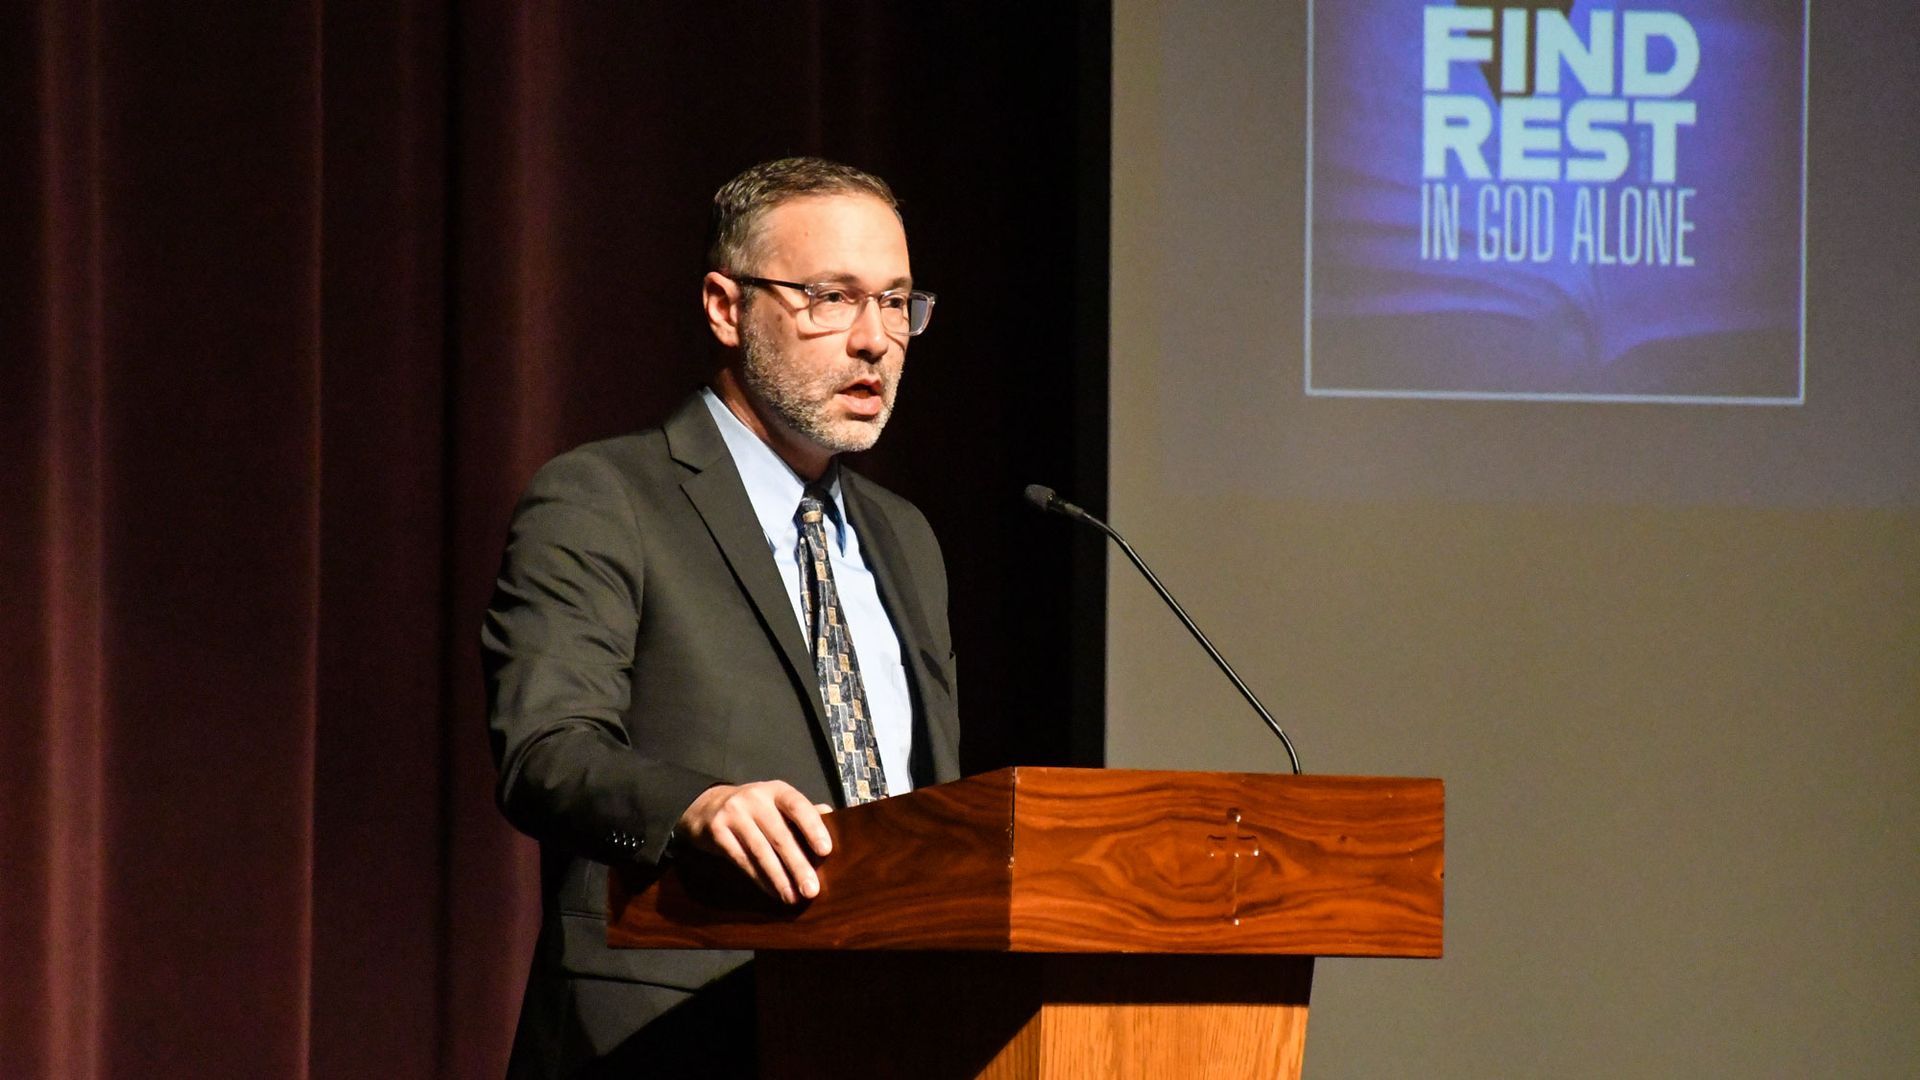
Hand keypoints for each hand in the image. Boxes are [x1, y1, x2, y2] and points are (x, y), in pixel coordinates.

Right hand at [675, 781, 833, 903]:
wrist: (706, 807)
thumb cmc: (754, 810)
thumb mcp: (777, 803)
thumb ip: (802, 811)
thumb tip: (830, 814)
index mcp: (776, 790)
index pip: (798, 806)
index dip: (813, 827)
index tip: (826, 851)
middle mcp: (755, 798)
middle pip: (780, 835)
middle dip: (797, 865)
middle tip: (812, 890)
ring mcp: (734, 814)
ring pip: (760, 851)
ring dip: (779, 878)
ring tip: (793, 897)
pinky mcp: (717, 831)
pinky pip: (742, 860)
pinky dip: (759, 879)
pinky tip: (772, 892)